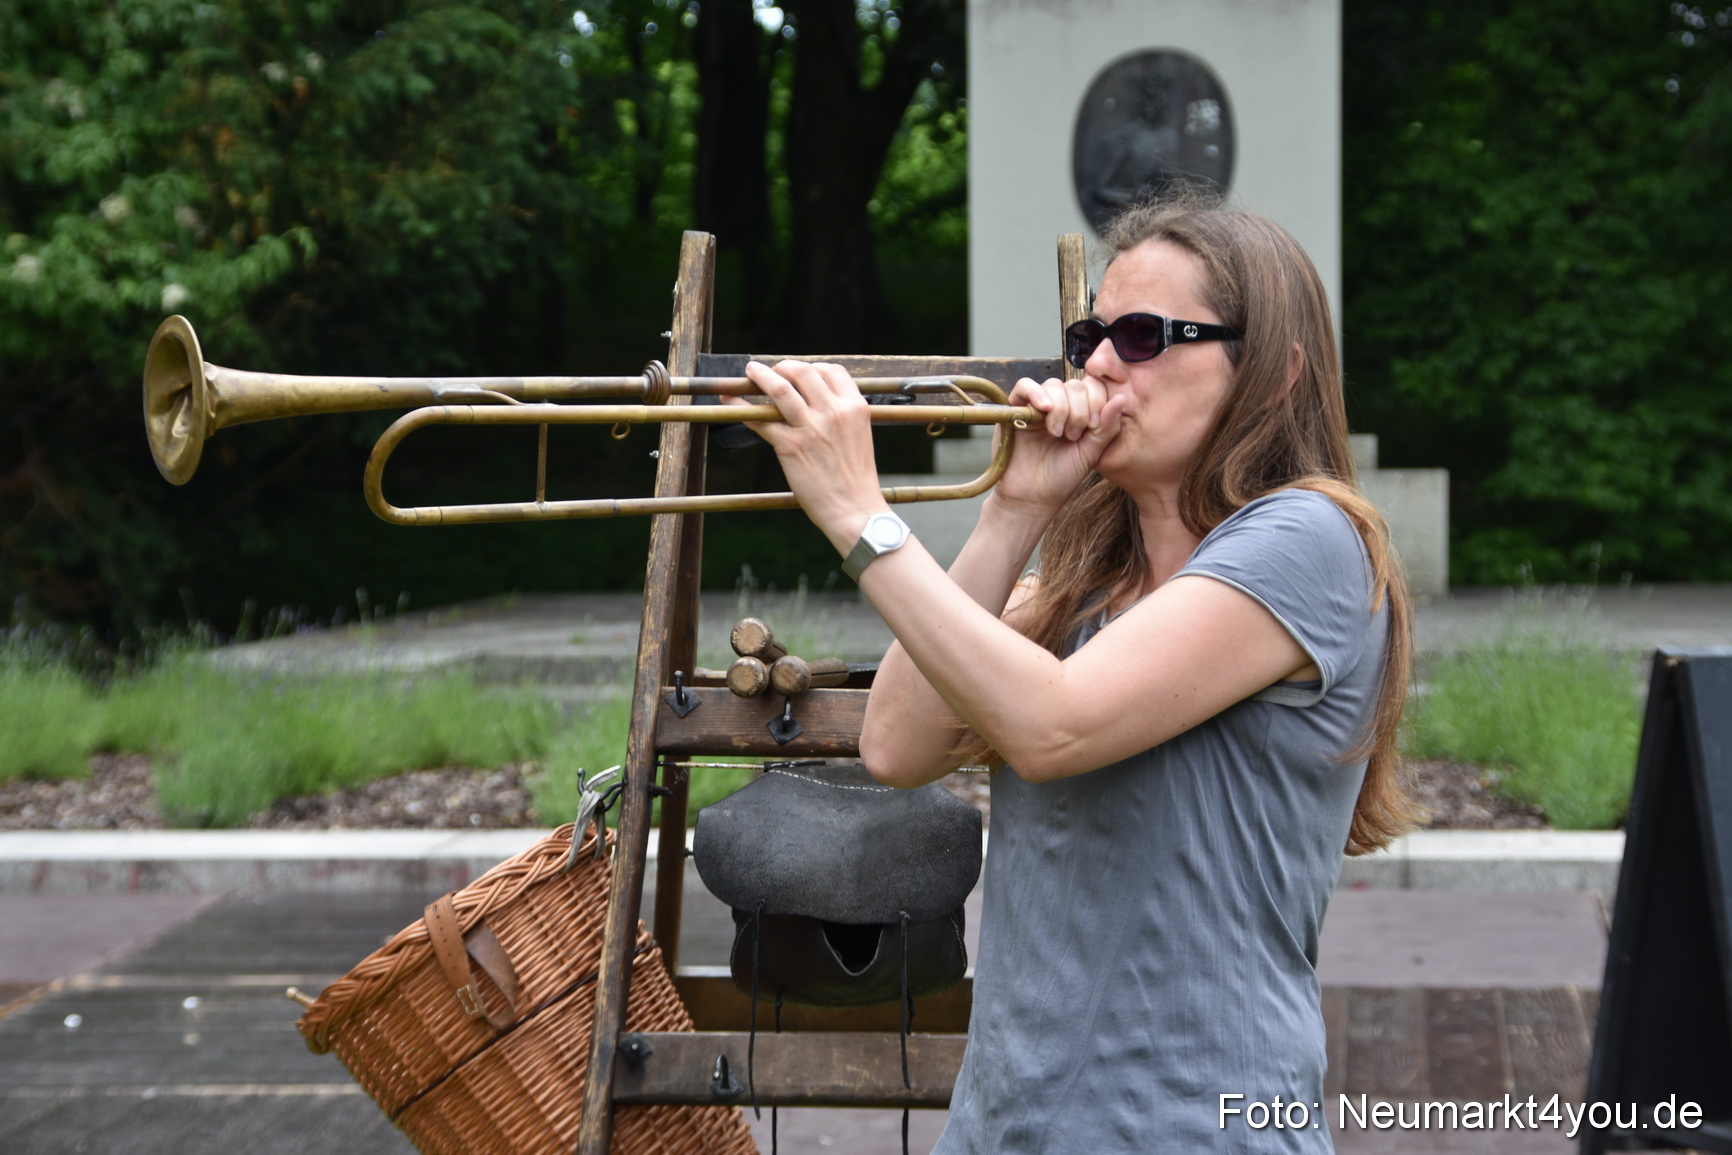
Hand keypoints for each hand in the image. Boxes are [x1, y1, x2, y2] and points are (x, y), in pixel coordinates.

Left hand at [726, 359, 888, 553]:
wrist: (855, 510)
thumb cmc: (856, 478)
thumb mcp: (859, 436)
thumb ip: (842, 415)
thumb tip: (818, 402)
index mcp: (854, 407)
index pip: (831, 370)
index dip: (812, 367)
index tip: (799, 374)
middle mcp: (833, 412)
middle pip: (803, 372)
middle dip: (784, 367)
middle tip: (773, 373)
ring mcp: (810, 428)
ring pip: (780, 388)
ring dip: (760, 375)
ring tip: (751, 371)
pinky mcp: (790, 447)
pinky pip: (760, 419)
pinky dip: (741, 406)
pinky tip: (731, 399)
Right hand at [990, 375, 1126, 515]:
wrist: (1032, 497)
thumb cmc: (1062, 477)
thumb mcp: (1092, 452)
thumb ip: (1107, 426)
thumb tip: (1122, 398)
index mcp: (1081, 412)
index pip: (1094, 386)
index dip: (1097, 401)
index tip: (1093, 428)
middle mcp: (1060, 405)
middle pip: (1075, 385)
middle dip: (1079, 410)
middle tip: (1073, 436)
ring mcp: (1037, 406)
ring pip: (1054, 385)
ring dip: (1061, 408)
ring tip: (1057, 434)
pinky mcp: (1015, 409)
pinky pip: (1024, 386)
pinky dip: (1036, 393)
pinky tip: (1045, 409)